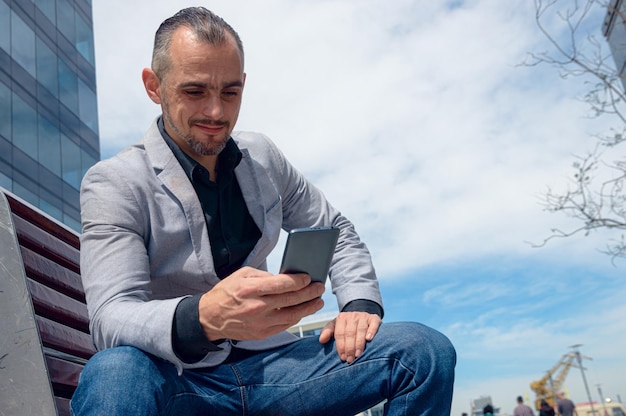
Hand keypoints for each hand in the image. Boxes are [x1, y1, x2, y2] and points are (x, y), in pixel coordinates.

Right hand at [198, 267, 324, 340]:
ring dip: (308, 308)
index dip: (299, 281)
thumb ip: (264, 276)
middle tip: (320, 288)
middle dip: (309, 293)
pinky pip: (284, 326)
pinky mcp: (261, 334)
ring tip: (317, 301)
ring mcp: (260, 323)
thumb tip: (285, 278)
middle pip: (291, 300)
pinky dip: (295, 318)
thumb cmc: (227, 293)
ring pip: (291, 316)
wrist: (210, 318)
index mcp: (251, 289)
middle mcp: (257, 307)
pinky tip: (302, 311)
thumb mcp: (242, 275)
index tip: (309, 278)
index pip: (282, 285)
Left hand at [318, 311, 381, 362]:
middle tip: (350, 359)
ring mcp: (364, 316)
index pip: (340, 333)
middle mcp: (352, 316)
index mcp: (341, 318)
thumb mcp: (335, 326)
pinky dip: (371, 331)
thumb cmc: (346, 325)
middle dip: (349, 347)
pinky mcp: (374, 318)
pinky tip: (369, 339)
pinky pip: (373, 324)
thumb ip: (327, 332)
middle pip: (350, 332)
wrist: (361, 316)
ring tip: (358, 354)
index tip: (342, 357)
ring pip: (361, 330)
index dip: (341, 346)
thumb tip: (321, 340)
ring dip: (359, 343)